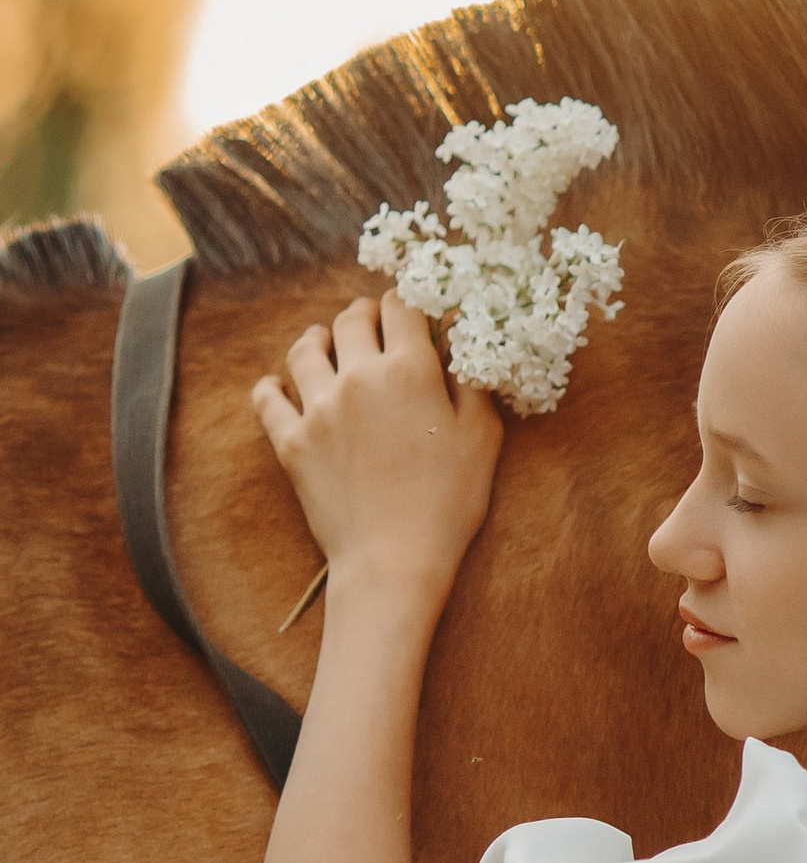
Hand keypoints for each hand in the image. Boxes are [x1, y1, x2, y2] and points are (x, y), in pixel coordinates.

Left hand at [251, 293, 502, 611]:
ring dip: (317, 339)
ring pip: (305, 349)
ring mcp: (318, 408)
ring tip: (323, 343)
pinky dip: (272, 386)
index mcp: (409, 370)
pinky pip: (267, 397)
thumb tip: (461, 339)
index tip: (414, 311)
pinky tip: (279, 386)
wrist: (394, 559)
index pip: (401, 306)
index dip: (409, 302)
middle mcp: (359, 377)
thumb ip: (472, 379)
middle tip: (372, 325)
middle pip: (350, 319)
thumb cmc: (450, 502)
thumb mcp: (482, 436)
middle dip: (364, 315)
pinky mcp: (289, 441)